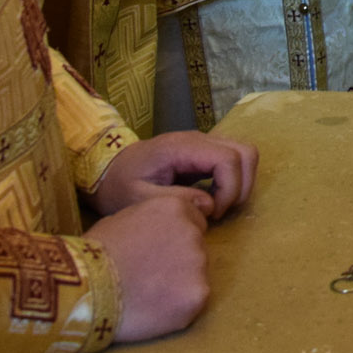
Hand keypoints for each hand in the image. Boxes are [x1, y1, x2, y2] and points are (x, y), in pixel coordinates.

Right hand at [83, 192, 212, 341]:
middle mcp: (193, 233)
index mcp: (175, 208)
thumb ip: (150, 220)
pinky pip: (194, 301)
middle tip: (151, 276)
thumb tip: (155, 229)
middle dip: (180, 261)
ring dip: (179, 284)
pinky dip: (179, 307)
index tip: (159, 252)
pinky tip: (154, 309)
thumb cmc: (95, 255)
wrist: (87, 289)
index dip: (175, 238)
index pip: (194, 221)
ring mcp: (198, 264)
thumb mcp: (122, 219)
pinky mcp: (198, 295)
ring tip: (148, 294)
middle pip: (197, 248)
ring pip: (197, 275)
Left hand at [92, 130, 259, 219]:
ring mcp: (203, 143)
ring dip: (240, 183)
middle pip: (245, 152)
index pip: (228, 159)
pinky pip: (234, 160)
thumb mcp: (136, 199)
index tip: (211, 213)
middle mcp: (198, 139)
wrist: (106, 170)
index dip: (230, 189)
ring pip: (245, 154)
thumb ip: (172, 200)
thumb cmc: (118, 185)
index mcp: (181, 147)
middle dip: (240, 187)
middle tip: (217, 211)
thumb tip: (209, 205)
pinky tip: (213, 199)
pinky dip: (234, 181)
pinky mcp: (205, 152)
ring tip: (217, 206)